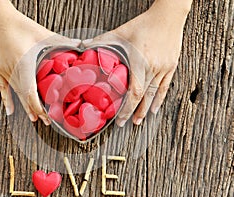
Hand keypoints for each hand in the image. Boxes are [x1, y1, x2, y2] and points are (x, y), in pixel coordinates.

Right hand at [0, 2, 79, 124]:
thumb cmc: (20, 25)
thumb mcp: (42, 34)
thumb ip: (62, 41)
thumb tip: (80, 43)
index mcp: (24, 64)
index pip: (30, 93)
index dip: (38, 107)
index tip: (46, 117)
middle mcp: (12, 70)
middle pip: (24, 96)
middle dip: (35, 110)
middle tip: (45, 122)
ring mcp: (2, 70)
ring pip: (15, 93)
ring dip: (25, 106)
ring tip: (33, 118)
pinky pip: (2, 87)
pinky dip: (7, 99)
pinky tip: (10, 110)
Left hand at [83, 1, 190, 125]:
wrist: (168, 16)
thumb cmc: (143, 24)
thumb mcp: (120, 32)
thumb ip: (101, 40)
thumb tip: (82, 45)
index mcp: (140, 62)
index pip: (134, 92)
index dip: (127, 108)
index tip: (120, 119)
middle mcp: (153, 68)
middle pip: (144, 97)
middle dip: (134, 112)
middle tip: (127, 124)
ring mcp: (164, 68)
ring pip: (154, 94)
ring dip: (146, 109)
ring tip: (140, 121)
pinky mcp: (171, 66)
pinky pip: (165, 86)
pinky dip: (159, 99)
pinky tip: (154, 108)